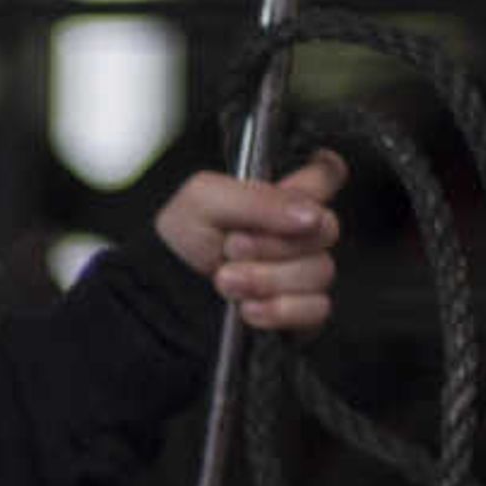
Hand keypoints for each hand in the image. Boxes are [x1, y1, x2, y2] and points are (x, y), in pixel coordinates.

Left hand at [154, 149, 347, 334]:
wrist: (157, 295)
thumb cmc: (178, 241)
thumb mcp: (204, 200)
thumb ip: (259, 200)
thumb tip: (310, 216)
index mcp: (281, 197)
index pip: (328, 174)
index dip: (320, 182)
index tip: (290, 203)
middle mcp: (297, 233)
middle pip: (326, 230)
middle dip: (273, 244)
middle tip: (231, 248)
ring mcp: (301, 272)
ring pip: (320, 271)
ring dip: (268, 279)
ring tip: (226, 280)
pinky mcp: (299, 310)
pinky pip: (317, 309)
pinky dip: (281, 310)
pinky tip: (249, 309)